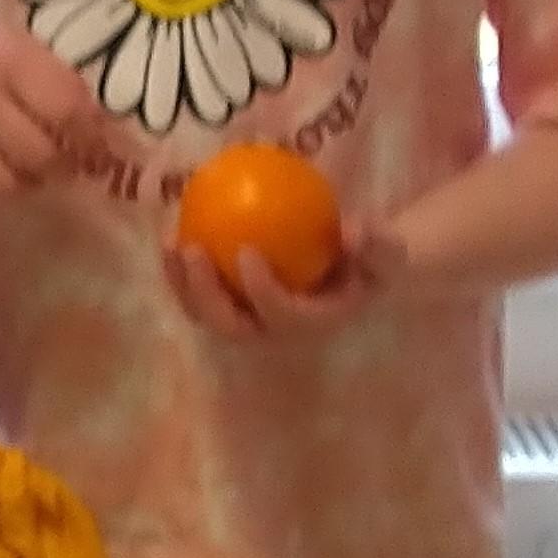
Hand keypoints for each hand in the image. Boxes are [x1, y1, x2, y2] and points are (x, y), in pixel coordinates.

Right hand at [0, 5, 98, 196]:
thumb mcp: (16, 42)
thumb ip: (52, 79)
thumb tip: (95, 124)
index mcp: (9, 61)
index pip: (66, 110)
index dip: (92, 136)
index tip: (102, 147)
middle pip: (39, 155)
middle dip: (64, 166)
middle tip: (72, 163)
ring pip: (4, 181)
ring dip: (29, 182)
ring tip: (35, 170)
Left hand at [164, 222, 408, 340]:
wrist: (357, 269)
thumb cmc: (372, 260)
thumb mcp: (387, 251)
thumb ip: (376, 244)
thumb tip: (352, 230)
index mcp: (313, 324)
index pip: (282, 316)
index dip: (261, 291)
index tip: (246, 250)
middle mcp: (275, 332)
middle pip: (233, 327)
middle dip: (206, 296)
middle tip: (193, 251)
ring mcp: (250, 320)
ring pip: (207, 315)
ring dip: (182, 284)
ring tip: (170, 241)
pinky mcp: (233, 304)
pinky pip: (200, 292)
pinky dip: (182, 268)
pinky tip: (171, 226)